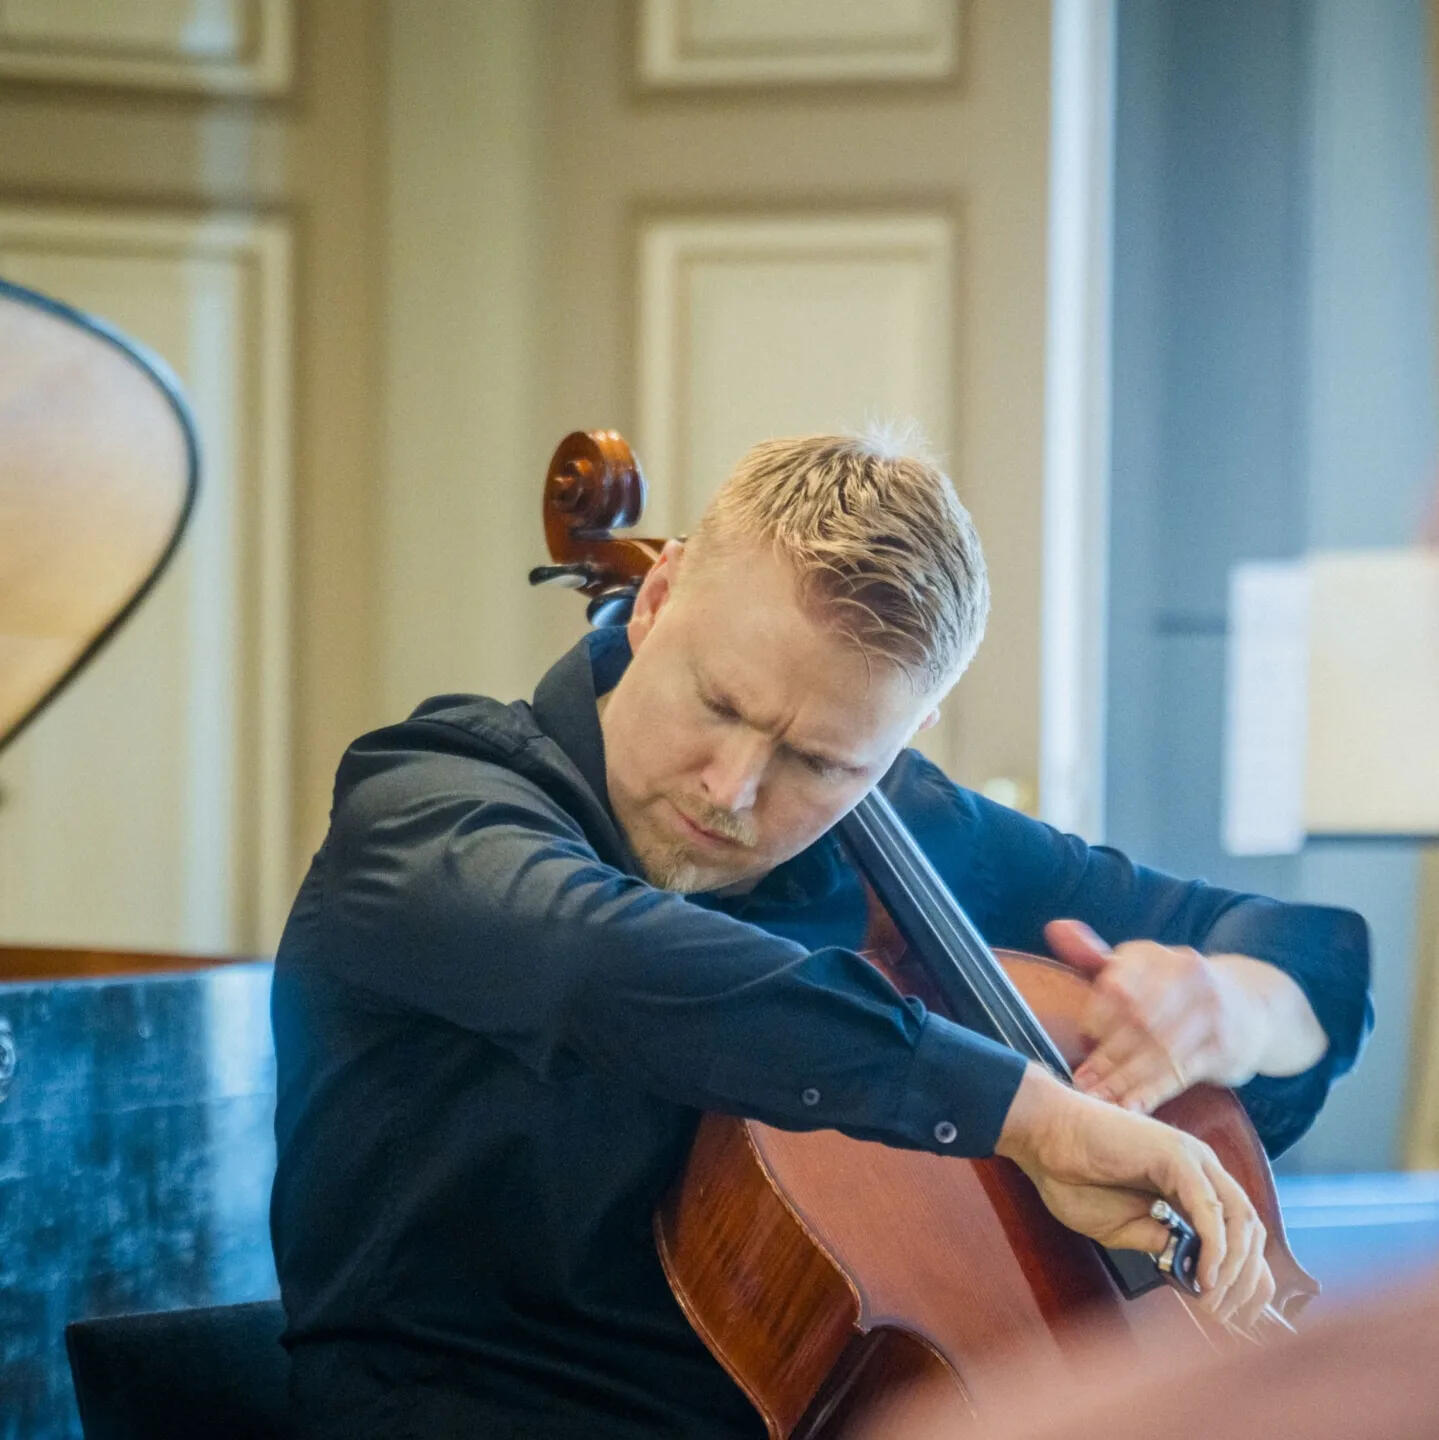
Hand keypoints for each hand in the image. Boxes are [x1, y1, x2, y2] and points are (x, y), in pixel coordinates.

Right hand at [995, 1064, 1274, 1329]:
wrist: (1042, 1136)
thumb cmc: (1072, 1175)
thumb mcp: (1121, 1228)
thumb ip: (1158, 1243)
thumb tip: (1195, 1272)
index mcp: (1190, 1183)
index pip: (1240, 1233)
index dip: (1245, 1277)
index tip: (1234, 1314)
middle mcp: (1201, 1169)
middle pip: (1250, 1230)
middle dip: (1246, 1281)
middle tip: (1225, 1316)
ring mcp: (1192, 1159)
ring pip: (1240, 1221)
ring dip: (1234, 1269)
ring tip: (1212, 1300)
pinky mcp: (1176, 1156)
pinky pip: (1211, 1210)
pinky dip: (1215, 1248)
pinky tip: (1204, 1276)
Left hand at [1045, 920, 1321, 1114]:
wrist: (1253, 1005)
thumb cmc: (1177, 990)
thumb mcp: (1140, 966)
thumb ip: (1094, 954)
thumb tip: (1056, 929)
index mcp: (1154, 955)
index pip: (1118, 984)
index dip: (1097, 1016)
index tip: (1080, 1042)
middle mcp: (1185, 975)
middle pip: (1137, 1020)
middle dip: (1106, 1055)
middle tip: (1080, 1082)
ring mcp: (1209, 1011)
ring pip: (1157, 1050)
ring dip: (1123, 1080)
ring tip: (1098, 1101)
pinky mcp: (1224, 1047)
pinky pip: (1181, 1073)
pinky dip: (1151, 1093)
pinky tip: (1130, 1109)